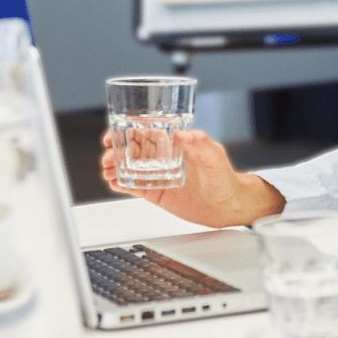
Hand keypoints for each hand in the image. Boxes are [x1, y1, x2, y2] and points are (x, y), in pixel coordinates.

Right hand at [100, 127, 282, 226]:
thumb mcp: (214, 156)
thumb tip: (179, 134)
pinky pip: (135, 187)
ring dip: (115, 167)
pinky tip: (114, 182)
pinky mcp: (157, 192)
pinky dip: (122, 184)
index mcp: (174, 143)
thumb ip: (199, 143)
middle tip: (108, 155)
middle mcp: (164, 157)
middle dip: (116, 150)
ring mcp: (159, 174)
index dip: (126, 132)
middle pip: (132, 150)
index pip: (145, 133)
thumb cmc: (225, 177)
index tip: (114, 134)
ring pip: (129, 167)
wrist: (230, 205)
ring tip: (107, 170)